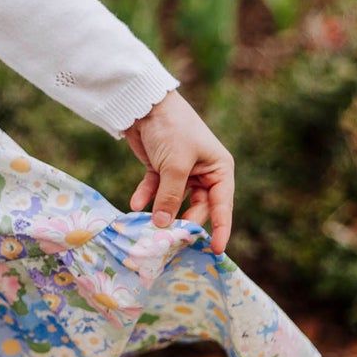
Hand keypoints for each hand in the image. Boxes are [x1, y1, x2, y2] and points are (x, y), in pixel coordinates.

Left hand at [121, 88, 232, 255]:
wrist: (145, 105)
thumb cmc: (172, 130)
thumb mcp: (175, 166)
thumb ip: (170, 197)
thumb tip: (163, 225)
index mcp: (219, 169)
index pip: (222, 205)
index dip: (220, 229)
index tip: (216, 250)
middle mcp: (204, 173)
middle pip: (195, 207)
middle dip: (181, 221)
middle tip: (167, 239)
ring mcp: (181, 172)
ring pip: (173, 201)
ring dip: (160, 211)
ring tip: (146, 226)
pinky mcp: (161, 170)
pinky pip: (155, 190)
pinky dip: (145, 196)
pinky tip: (135, 204)